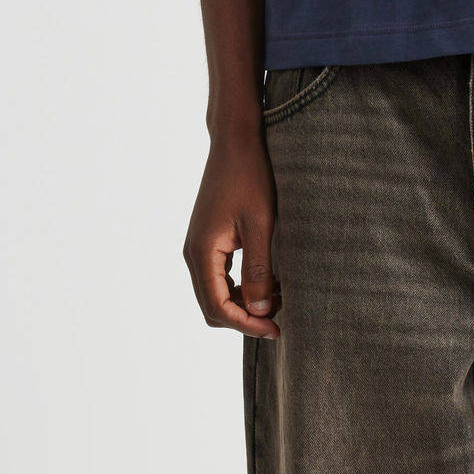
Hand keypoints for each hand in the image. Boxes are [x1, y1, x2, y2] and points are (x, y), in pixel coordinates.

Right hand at [183, 126, 279, 335]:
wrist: (236, 143)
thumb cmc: (250, 178)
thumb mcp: (261, 225)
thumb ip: (259, 270)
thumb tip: (261, 310)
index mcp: (202, 251)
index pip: (217, 306)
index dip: (245, 324)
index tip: (275, 330)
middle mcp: (194, 253)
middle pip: (212, 305)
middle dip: (244, 318)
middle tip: (278, 321)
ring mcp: (199, 247)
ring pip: (216, 293)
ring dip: (243, 303)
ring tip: (278, 299)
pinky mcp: (209, 241)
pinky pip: (219, 276)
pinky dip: (241, 287)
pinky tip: (268, 282)